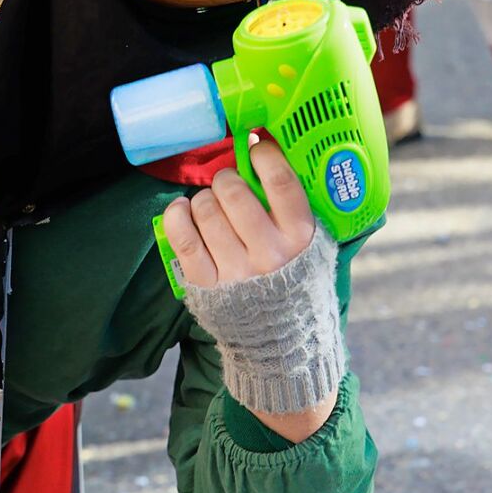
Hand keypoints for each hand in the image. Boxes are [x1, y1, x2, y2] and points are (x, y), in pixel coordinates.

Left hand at [164, 142, 337, 441]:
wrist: (285, 346)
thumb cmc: (298, 281)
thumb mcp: (314, 246)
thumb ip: (298, 206)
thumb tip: (270, 149)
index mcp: (301, 238)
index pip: (281, 182)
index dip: (262, 155)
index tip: (254, 146)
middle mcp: (269, 254)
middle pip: (233, 192)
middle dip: (225, 178)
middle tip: (227, 183)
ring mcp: (235, 271)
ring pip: (205, 209)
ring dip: (203, 198)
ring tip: (210, 204)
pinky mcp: (206, 285)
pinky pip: (182, 238)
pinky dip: (177, 215)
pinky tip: (182, 210)